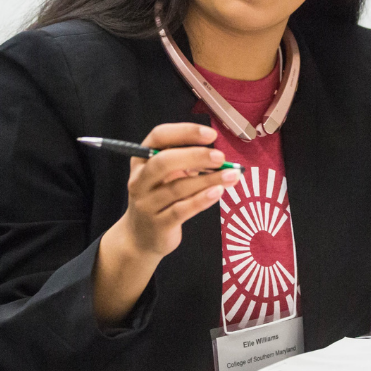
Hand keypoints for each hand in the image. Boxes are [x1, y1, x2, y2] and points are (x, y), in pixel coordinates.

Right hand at [121, 122, 239, 257]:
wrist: (141, 237)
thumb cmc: (160, 197)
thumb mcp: (167, 175)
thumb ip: (188, 163)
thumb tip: (221, 159)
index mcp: (142, 159)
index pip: (159, 136)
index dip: (185, 132)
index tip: (211, 135)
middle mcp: (139, 179)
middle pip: (164, 161)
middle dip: (196, 156)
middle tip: (221, 158)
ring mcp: (146, 203)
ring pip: (177, 188)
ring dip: (208, 180)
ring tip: (231, 176)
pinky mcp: (158, 225)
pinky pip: (181, 210)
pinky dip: (201, 200)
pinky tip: (218, 192)